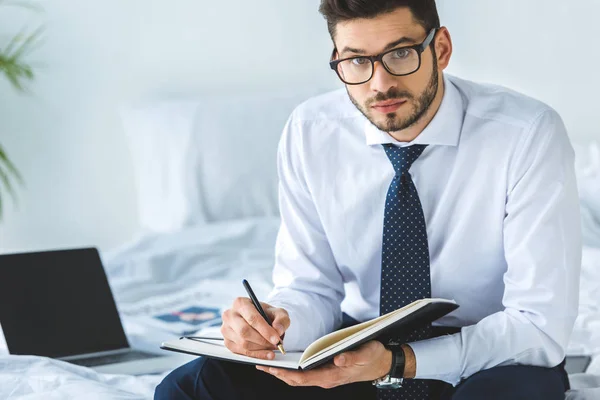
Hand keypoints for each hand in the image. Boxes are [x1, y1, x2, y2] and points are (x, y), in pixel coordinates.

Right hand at [221, 297, 289, 359]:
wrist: (260, 320)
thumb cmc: (267, 315)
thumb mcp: (278, 312)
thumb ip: (281, 319)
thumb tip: (278, 330)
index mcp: (240, 303)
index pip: (252, 318)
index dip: (265, 330)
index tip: (276, 339)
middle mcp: (230, 315)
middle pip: (245, 332)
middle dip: (262, 341)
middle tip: (276, 345)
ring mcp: (226, 329)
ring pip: (243, 343)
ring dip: (260, 349)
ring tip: (272, 348)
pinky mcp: (227, 342)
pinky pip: (241, 352)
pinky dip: (256, 355)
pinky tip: (266, 354)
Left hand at [256, 340, 391, 388]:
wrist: (383, 363)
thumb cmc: (374, 356)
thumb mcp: (365, 353)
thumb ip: (351, 357)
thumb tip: (337, 359)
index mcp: (333, 375)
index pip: (304, 378)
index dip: (287, 374)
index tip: (272, 368)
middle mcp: (327, 379)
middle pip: (297, 380)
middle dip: (278, 374)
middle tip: (261, 365)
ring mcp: (326, 377)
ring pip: (300, 378)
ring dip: (283, 372)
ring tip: (267, 363)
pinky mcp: (327, 372)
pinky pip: (306, 374)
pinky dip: (293, 370)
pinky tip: (285, 362)